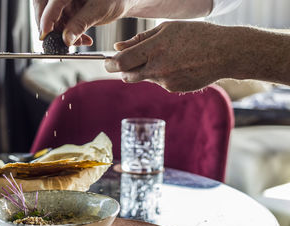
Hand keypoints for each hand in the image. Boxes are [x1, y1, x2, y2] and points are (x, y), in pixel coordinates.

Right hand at [33, 0, 133, 45]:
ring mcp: (65, 1)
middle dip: (50, 28)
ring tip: (77, 43)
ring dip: (61, 34)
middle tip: (55, 43)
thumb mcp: (99, 10)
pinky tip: (82, 40)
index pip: (52, 1)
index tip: (45, 34)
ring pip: (53, 19)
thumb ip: (80, 24)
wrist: (123, 0)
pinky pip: (62, 24)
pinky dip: (69, 35)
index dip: (47, 17)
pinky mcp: (68, 10)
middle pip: (45, 8)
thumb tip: (66, 40)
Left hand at [105, 21, 232, 91]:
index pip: (121, 62)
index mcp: (154, 48)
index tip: (108, 62)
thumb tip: (118, 47)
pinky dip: (161, 75)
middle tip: (126, 62)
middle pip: (127, 75)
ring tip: (164, 57)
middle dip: (123, 70)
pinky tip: (177, 65)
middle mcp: (157, 67)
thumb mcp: (167, 29)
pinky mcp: (173, 89)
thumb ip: (139, 40)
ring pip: (144, 78)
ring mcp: (165, 81)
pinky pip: (159, 83)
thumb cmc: (196, 35)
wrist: (224, 53)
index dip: (110, 63)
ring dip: (144, 71)